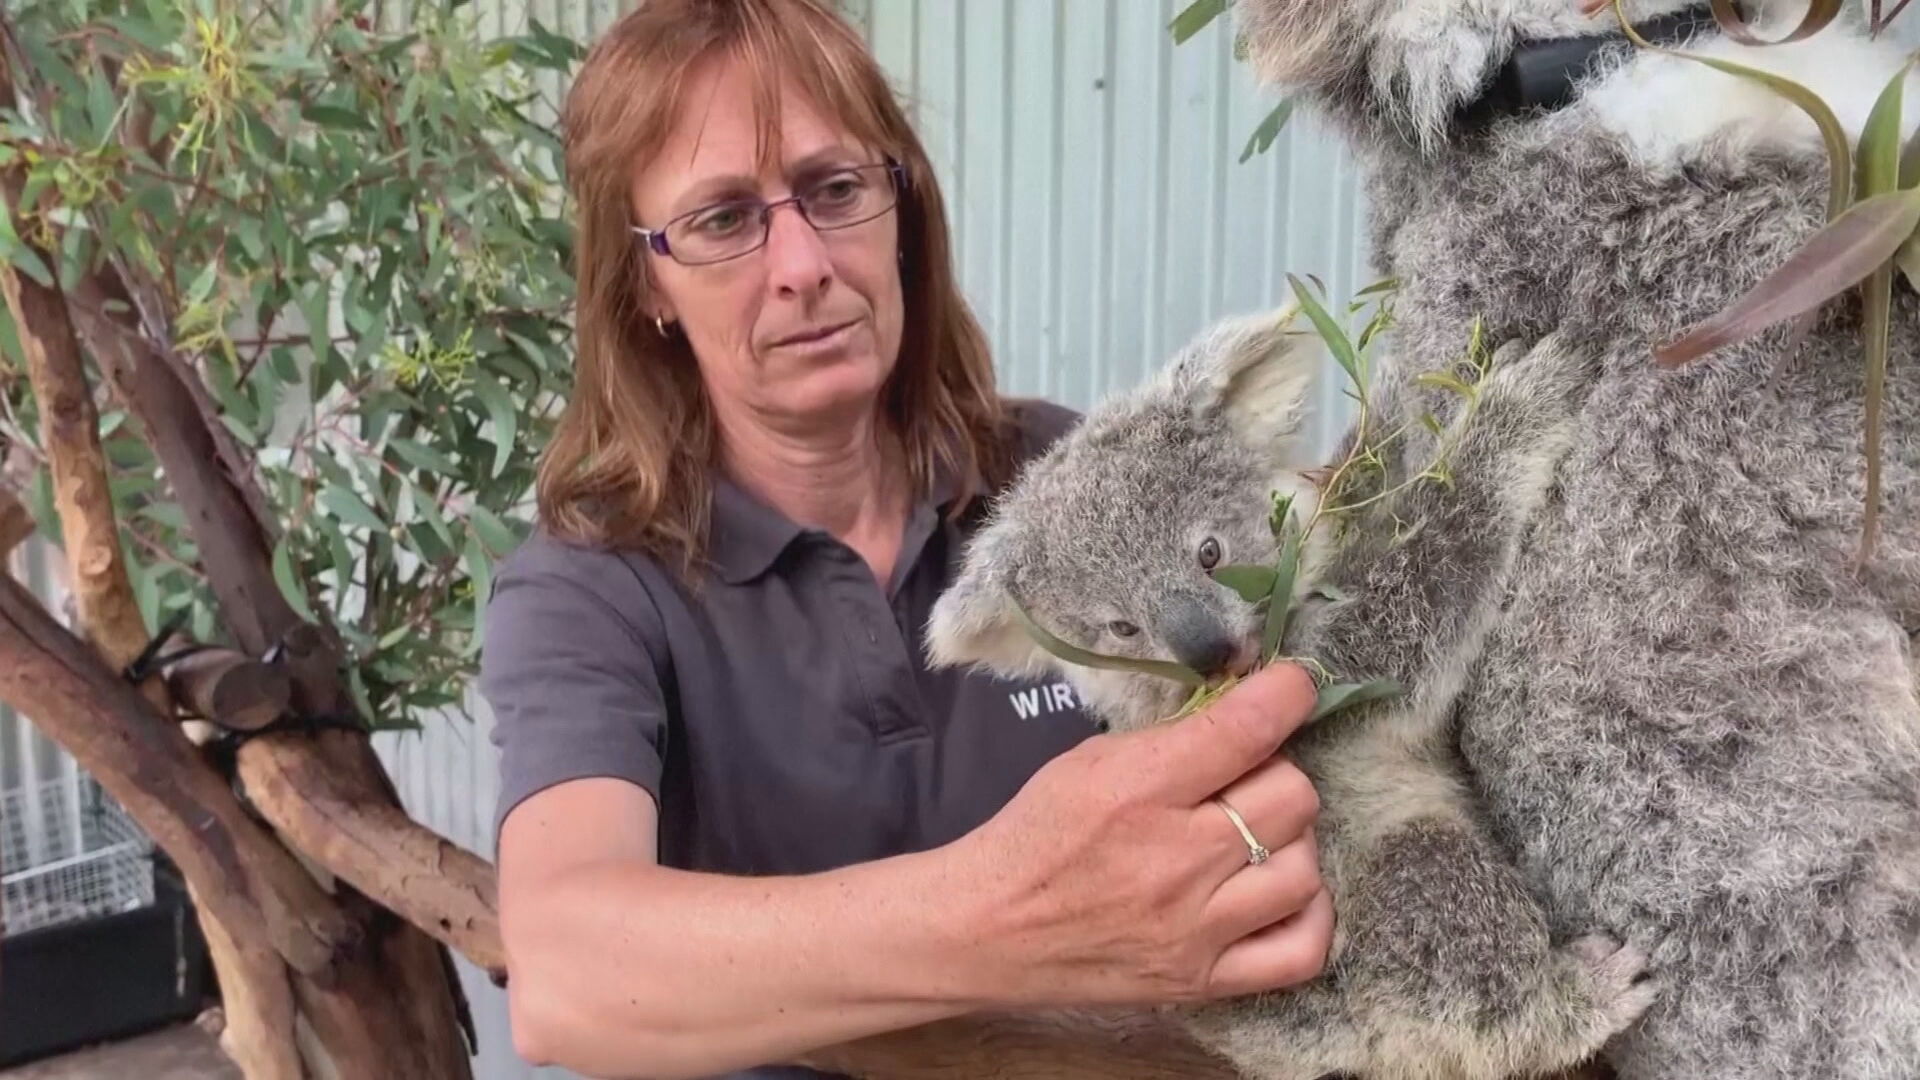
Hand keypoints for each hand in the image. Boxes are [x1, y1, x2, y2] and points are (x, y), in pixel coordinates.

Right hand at [949, 662, 1331, 1008]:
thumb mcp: (1089, 761)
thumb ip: (1170, 738)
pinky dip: (1308, 915)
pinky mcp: (1203, 981)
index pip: (1246, 731)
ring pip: (1304, 869)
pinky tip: (1279, 892)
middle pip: (1292, 797)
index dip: (1288, 695)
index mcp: (1138, 790)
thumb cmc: (1038, 834)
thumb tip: (1247, 704)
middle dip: (1277, 774)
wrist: (988, 929)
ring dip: (1290, 843)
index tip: (1295, 685)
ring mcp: (1195, 929)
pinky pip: (1302, 951)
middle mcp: (1175, 862)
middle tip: (1245, 780)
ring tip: (1256, 838)